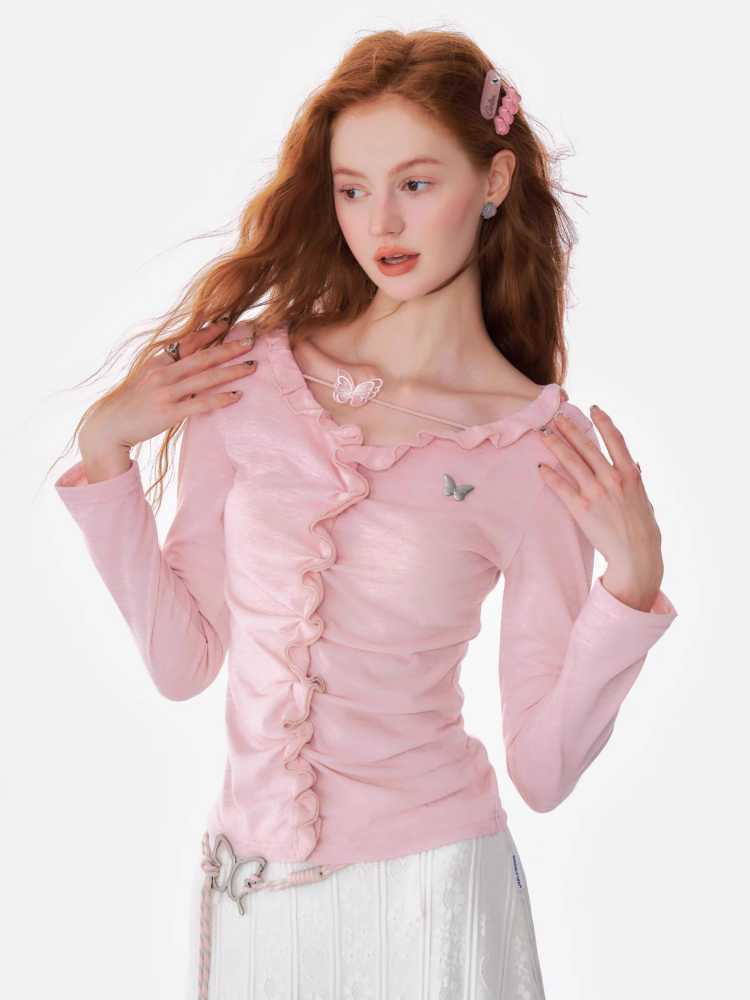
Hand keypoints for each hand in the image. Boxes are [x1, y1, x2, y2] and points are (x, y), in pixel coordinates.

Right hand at [79, 316, 256, 453]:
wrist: (108, 426)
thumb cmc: (131, 403)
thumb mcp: (146, 378)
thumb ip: (167, 369)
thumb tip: (191, 361)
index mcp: (157, 362)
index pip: (187, 342)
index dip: (208, 332)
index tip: (227, 322)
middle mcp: (162, 374)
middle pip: (202, 357)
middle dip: (228, 348)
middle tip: (251, 340)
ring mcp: (166, 393)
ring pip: (205, 378)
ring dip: (231, 371)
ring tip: (252, 365)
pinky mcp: (169, 413)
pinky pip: (200, 404)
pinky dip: (220, 399)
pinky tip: (237, 395)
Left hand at [537, 404, 663, 611]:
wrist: (636, 555)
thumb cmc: (643, 530)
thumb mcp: (644, 499)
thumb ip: (636, 480)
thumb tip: (634, 464)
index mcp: (631, 474)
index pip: (616, 440)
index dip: (604, 422)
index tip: (593, 409)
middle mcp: (613, 479)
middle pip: (588, 447)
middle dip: (571, 429)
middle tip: (557, 416)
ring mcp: (596, 492)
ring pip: (572, 462)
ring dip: (556, 446)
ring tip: (544, 434)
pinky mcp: (581, 508)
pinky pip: (562, 487)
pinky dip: (550, 476)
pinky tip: (540, 467)